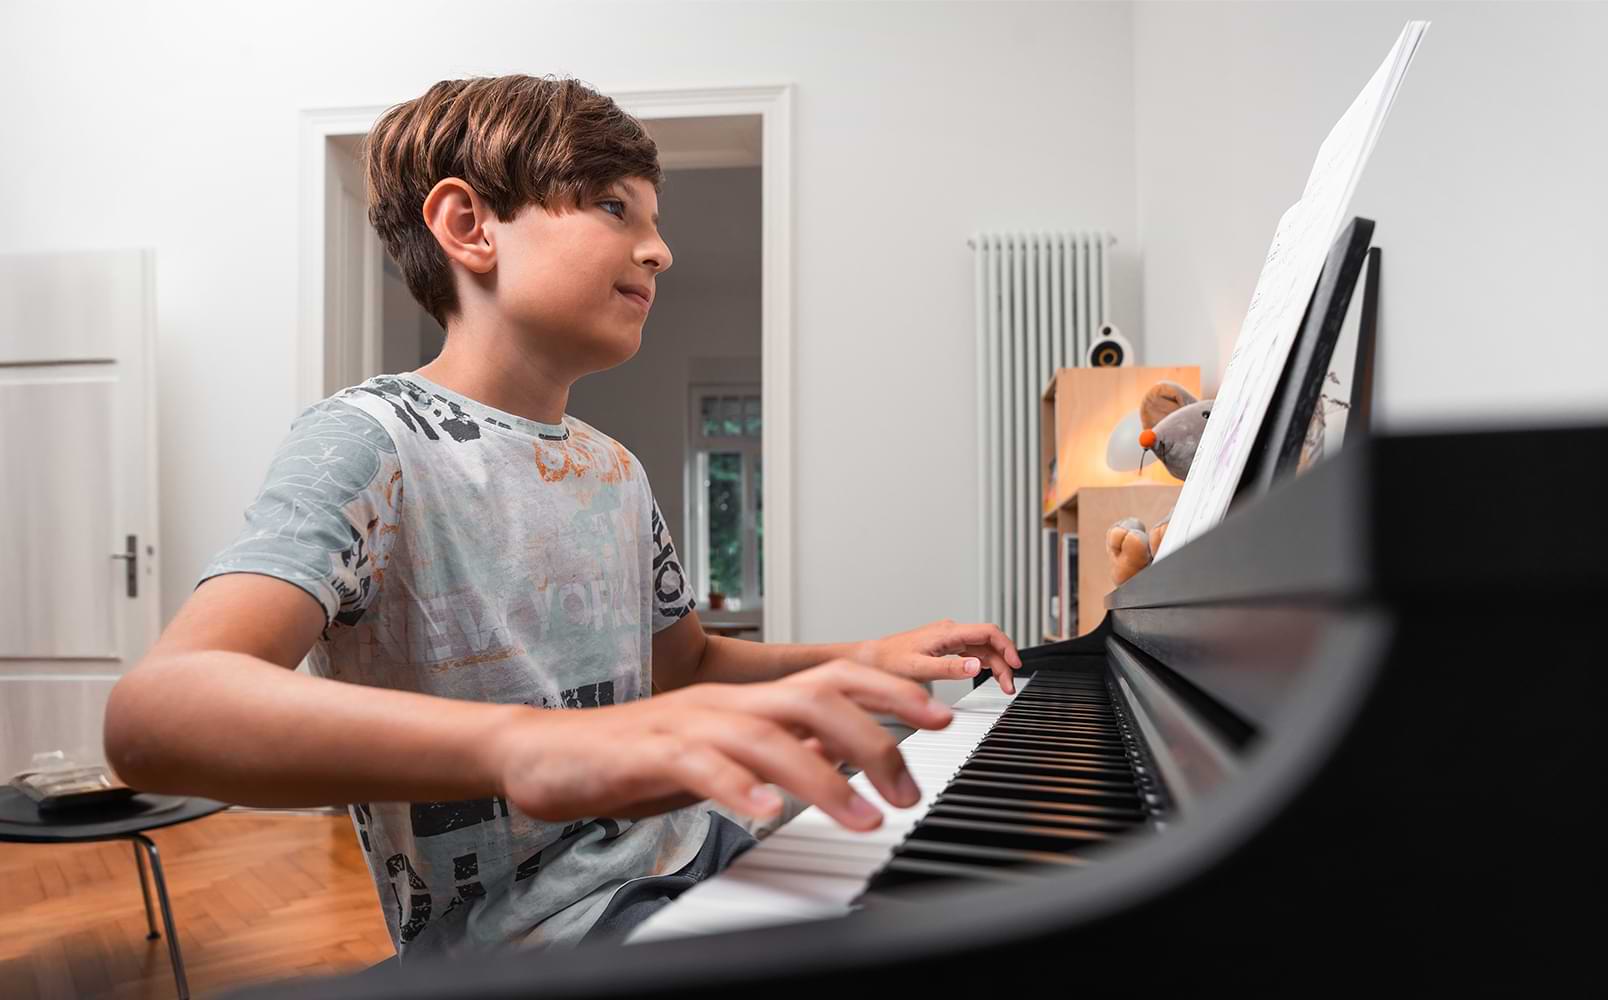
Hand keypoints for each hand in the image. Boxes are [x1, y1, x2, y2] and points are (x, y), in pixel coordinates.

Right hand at [491, 661, 951, 832]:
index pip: (834, 678)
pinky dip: (739, 789)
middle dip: (875, 740)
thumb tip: (844, 757)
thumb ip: (780, 750)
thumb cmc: (637, 757)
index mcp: (747, 700)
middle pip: (815, 700)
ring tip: (862, 817)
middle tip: (909, 790)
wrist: (548, 752)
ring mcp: (688, 725)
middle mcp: (726, 703)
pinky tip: (766, 814)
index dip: (892, 692)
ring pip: (768, 735)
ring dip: (823, 777)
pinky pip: (701, 766)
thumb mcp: (724, 753)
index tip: (942, 717)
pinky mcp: (649, 754)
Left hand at [855, 618, 1023, 692]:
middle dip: (1004, 662)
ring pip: (982, 648)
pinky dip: (985, 663)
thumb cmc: (888, 662)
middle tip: (1009, 686)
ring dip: (996, 664)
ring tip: (1003, 685)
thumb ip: (949, 667)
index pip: (988, 632)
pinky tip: (989, 674)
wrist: (871, 659)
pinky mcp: (945, 647)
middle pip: (989, 642)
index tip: (1016, 664)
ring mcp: (948, 639)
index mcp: (947, 632)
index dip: (1006, 646)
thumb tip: (975, 665)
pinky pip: (972, 651)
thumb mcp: (919, 668)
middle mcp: (950, 632)